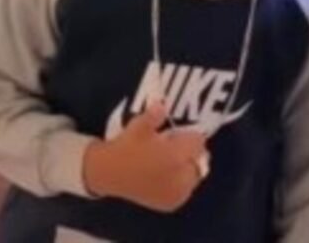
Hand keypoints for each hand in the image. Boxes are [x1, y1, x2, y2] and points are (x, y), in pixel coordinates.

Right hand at [83, 101, 207, 211]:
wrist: (108, 173)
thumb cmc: (125, 147)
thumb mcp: (139, 126)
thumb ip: (155, 115)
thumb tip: (163, 104)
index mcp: (176, 156)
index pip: (198, 142)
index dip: (190, 135)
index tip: (178, 133)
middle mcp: (180, 177)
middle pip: (200, 160)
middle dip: (191, 152)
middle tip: (175, 146)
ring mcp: (177, 193)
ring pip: (194, 176)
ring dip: (187, 167)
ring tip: (170, 161)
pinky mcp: (170, 204)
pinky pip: (185, 191)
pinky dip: (180, 183)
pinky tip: (167, 175)